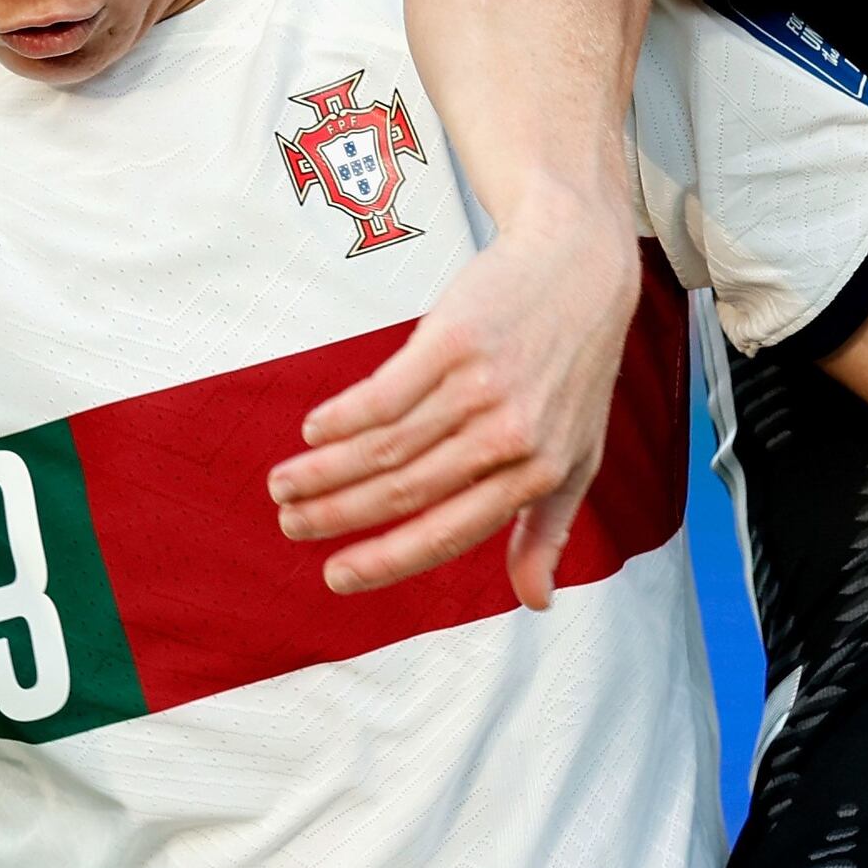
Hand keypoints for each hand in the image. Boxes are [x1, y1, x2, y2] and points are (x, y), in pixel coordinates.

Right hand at [267, 219, 639, 604]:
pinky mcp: (453, 339)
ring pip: (384, 446)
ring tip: (285, 484)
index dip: (386, 561)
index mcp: (538, 474)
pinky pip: (382, 393)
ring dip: (324, 471)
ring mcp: (480, 386)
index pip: (447, 533)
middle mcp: (509, 435)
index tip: (337, 576)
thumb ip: (549, 528)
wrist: (583, 265)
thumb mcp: (578, 455)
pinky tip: (313, 430)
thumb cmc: (576, 367)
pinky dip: (340, 418)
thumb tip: (535, 601)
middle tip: (291, 524)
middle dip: (335, 515)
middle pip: (402, 491)